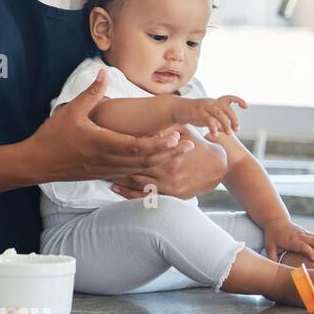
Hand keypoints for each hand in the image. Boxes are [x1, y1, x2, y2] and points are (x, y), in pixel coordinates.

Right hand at [28, 68, 191, 182]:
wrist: (36, 163)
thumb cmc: (52, 137)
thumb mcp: (71, 111)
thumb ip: (91, 93)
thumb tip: (104, 73)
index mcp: (102, 144)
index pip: (137, 145)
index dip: (159, 142)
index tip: (175, 135)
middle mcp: (108, 160)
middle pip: (146, 160)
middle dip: (169, 153)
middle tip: (189, 144)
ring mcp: (106, 170)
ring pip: (141, 169)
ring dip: (162, 161)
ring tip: (180, 152)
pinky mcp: (103, 174)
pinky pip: (130, 174)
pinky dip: (147, 168)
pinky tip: (156, 162)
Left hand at [110, 124, 227, 200]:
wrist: (217, 167)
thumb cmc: (196, 144)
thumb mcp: (183, 131)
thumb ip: (166, 128)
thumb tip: (145, 116)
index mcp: (170, 154)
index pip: (141, 151)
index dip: (121, 148)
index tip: (105, 142)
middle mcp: (168, 171)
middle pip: (135, 167)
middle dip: (114, 163)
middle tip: (95, 158)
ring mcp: (169, 186)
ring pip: (137, 183)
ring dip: (117, 178)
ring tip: (99, 172)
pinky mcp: (171, 195)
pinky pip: (146, 196)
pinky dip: (128, 193)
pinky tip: (114, 188)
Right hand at [176, 94, 246, 135]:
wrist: (176, 109)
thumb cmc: (192, 114)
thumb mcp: (207, 117)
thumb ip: (218, 122)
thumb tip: (228, 130)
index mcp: (215, 102)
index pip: (229, 98)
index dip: (238, 101)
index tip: (245, 107)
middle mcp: (211, 102)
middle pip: (227, 109)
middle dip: (234, 119)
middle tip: (237, 129)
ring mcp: (204, 106)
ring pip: (219, 113)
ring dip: (226, 124)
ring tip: (229, 133)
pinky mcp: (197, 111)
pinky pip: (208, 118)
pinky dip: (213, 126)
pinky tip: (214, 133)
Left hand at [262, 219, 313, 262]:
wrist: (275, 220)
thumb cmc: (272, 236)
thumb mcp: (269, 247)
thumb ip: (272, 257)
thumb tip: (274, 271)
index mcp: (290, 240)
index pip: (302, 245)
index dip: (310, 251)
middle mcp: (298, 236)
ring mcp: (303, 233)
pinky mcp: (306, 232)